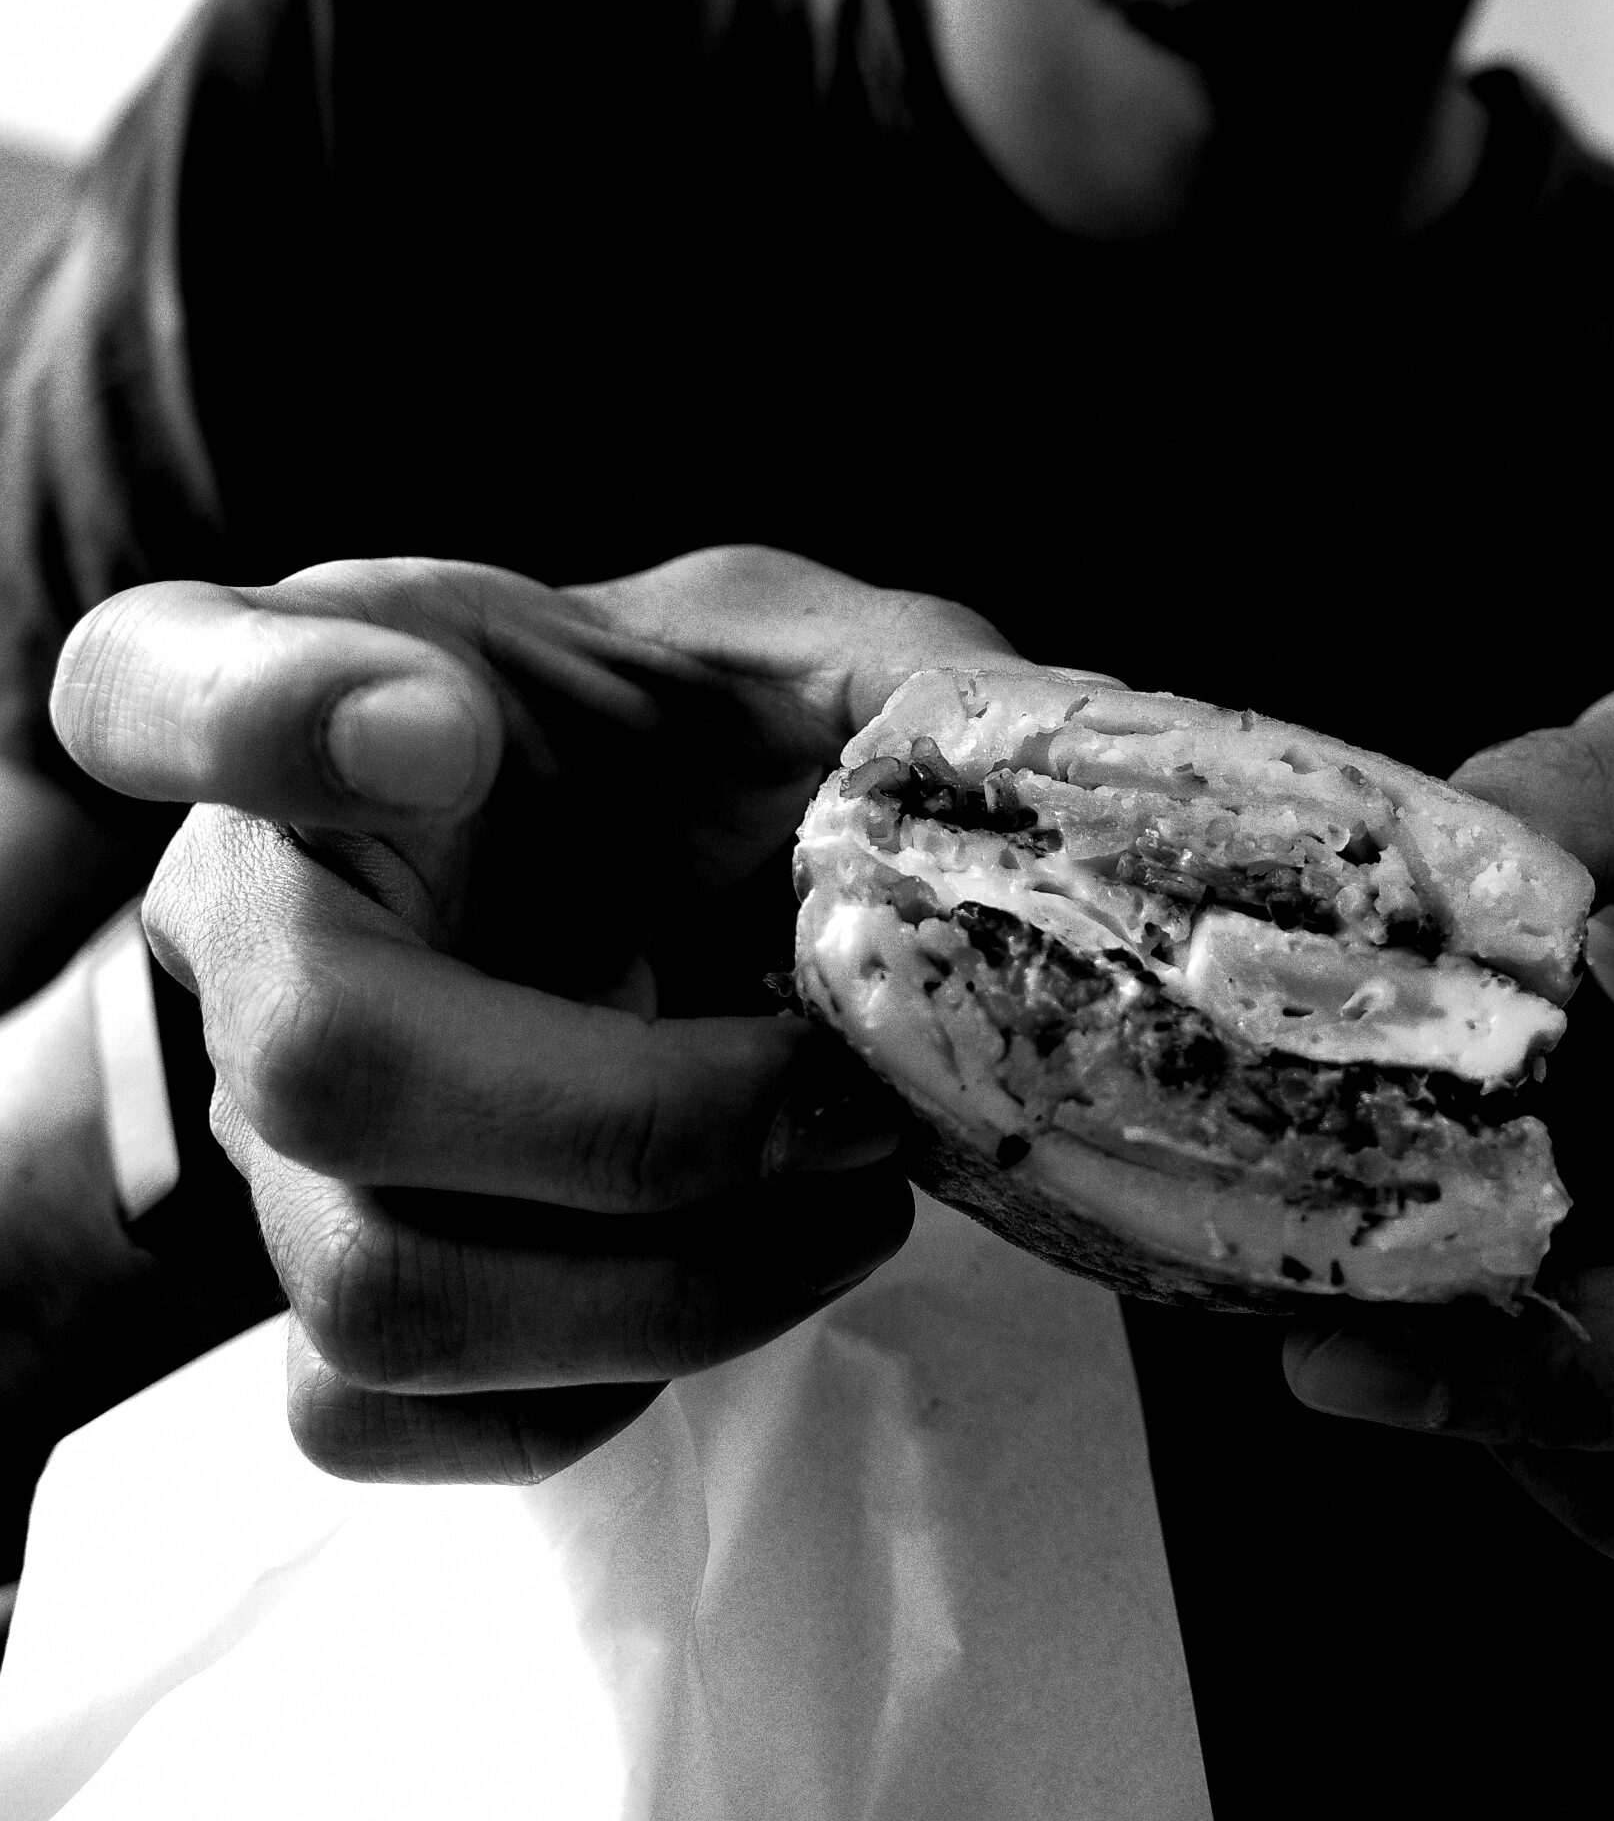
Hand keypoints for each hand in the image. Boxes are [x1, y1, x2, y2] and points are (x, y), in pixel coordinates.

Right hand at [51, 548, 1016, 1484]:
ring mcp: (271, 1121)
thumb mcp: (814, 657)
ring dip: (663, 1284)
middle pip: (322, 1064)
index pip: (154, 678)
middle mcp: (257, 906)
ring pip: (379, 1286)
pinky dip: (597, 1386)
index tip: (442, 732)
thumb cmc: (708, 743)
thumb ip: (905, 691)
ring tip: (847, 1199)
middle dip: (635, 1120)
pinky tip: (736, 1278)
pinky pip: (390, 1417)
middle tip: (829, 1093)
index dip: (262, 716)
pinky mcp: (330, 1283)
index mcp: (344, 682)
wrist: (665, 882)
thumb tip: (998, 794)